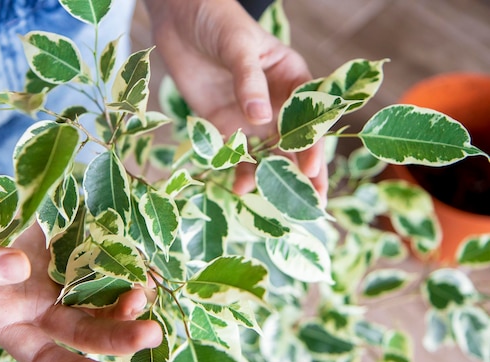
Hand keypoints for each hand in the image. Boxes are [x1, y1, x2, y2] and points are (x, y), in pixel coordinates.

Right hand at [0, 155, 161, 361]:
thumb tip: (17, 268)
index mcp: (3, 319)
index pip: (44, 357)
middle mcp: (34, 303)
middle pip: (82, 330)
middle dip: (117, 336)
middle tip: (151, 333)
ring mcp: (54, 272)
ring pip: (96, 296)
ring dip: (124, 301)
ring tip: (148, 294)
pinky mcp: (66, 242)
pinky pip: (98, 258)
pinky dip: (120, 264)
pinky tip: (141, 263)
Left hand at [145, 0, 327, 197]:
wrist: (181, 19)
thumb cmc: (219, 22)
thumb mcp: (238, 45)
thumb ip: (249, 81)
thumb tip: (260, 118)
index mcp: (292, 78)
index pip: (309, 114)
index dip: (313, 142)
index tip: (312, 167)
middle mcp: (276, 102)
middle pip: (295, 141)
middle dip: (305, 172)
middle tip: (315, 204)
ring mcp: (251, 116)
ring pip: (269, 153)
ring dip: (275, 178)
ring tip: (281, 206)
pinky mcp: (225, 124)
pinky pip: (236, 152)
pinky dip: (240, 170)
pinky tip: (241, 188)